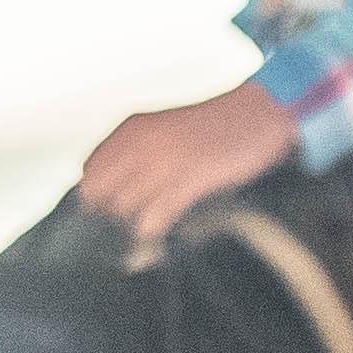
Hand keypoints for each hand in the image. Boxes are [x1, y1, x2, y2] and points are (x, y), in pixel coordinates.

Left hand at [75, 84, 296, 246]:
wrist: (261, 109)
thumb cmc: (221, 119)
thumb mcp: (169, 124)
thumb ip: (142, 146)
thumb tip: (122, 182)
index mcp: (134, 126)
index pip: (90, 169)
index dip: (95, 195)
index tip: (102, 212)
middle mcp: (141, 141)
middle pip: (99, 193)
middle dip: (105, 216)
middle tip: (117, 232)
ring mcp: (164, 159)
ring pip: (122, 207)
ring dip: (128, 228)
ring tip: (136, 244)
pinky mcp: (189, 178)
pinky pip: (155, 215)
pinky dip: (151, 231)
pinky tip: (155, 235)